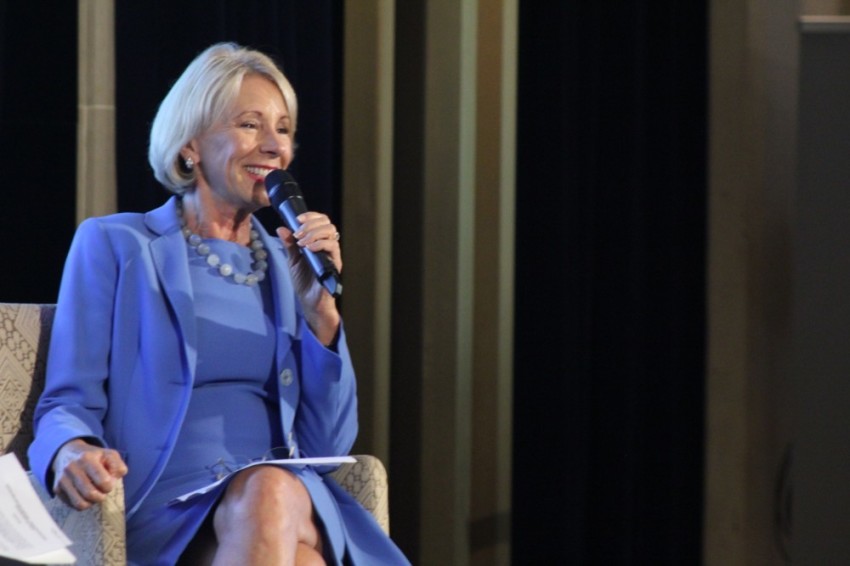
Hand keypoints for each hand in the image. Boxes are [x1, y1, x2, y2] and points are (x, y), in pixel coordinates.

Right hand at [52, 439, 127, 509]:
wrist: (68, 453)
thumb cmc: (94, 456)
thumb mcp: (110, 455)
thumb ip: (118, 466)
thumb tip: (114, 480)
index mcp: (87, 458)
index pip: (103, 481)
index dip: (109, 486)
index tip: (109, 483)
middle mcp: (72, 468)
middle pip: (91, 494)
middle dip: (101, 496)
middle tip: (102, 491)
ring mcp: (62, 479)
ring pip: (80, 503)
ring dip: (91, 502)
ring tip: (94, 494)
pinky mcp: (57, 489)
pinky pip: (72, 505)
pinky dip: (82, 503)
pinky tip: (85, 494)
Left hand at [277, 211, 340, 344]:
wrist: (310, 301)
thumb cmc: (304, 281)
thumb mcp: (293, 260)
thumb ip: (289, 245)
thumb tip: (281, 228)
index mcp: (319, 242)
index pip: (321, 221)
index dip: (311, 216)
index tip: (297, 219)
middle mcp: (328, 246)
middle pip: (327, 223)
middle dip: (311, 223)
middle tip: (298, 232)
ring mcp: (333, 254)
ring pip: (331, 232)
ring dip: (314, 232)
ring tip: (301, 241)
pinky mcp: (335, 263)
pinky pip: (332, 247)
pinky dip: (319, 243)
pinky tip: (308, 248)